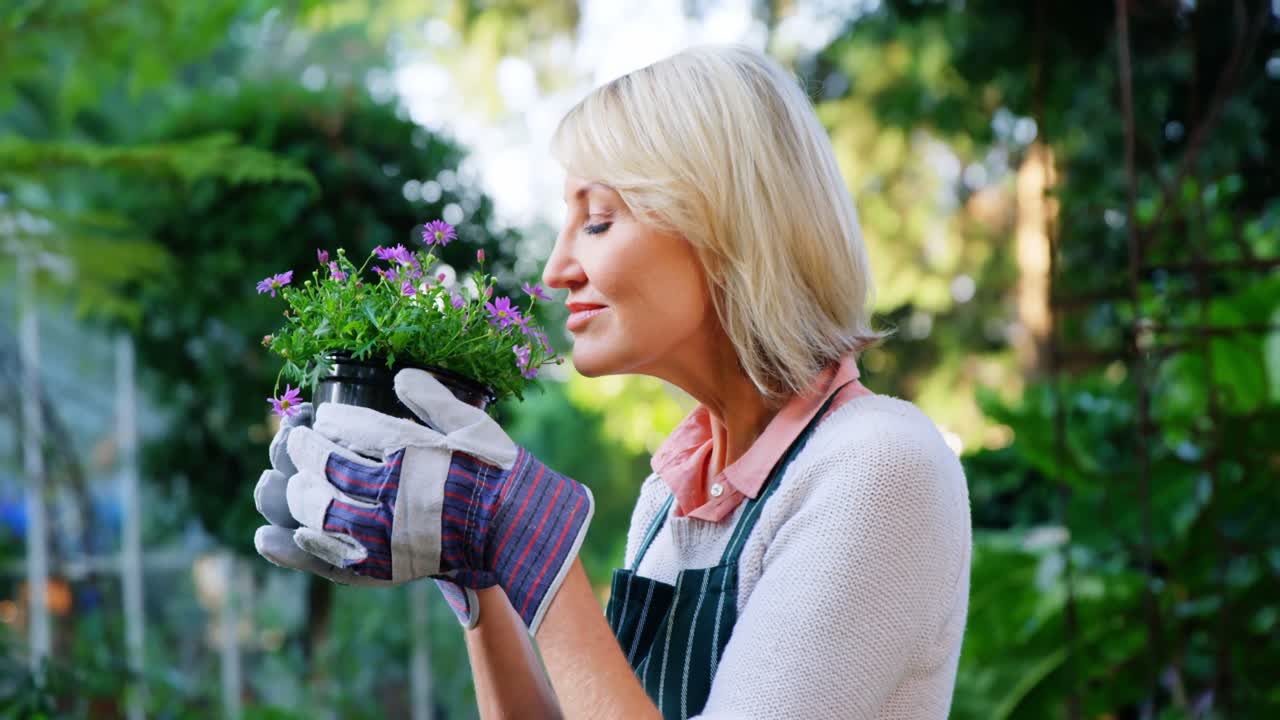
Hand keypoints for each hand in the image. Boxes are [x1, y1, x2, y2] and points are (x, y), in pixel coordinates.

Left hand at [252, 369, 592, 633]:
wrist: (517, 528)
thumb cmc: (496, 470)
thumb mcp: (470, 423)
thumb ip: (433, 397)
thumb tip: (400, 375)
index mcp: (410, 452)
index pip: (350, 429)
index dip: (325, 422)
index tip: (316, 417)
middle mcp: (391, 493)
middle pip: (326, 469)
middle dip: (300, 453)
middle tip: (289, 441)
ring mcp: (384, 534)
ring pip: (319, 513)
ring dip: (289, 495)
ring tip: (274, 480)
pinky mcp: (384, 566)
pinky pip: (330, 561)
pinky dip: (297, 549)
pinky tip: (274, 536)